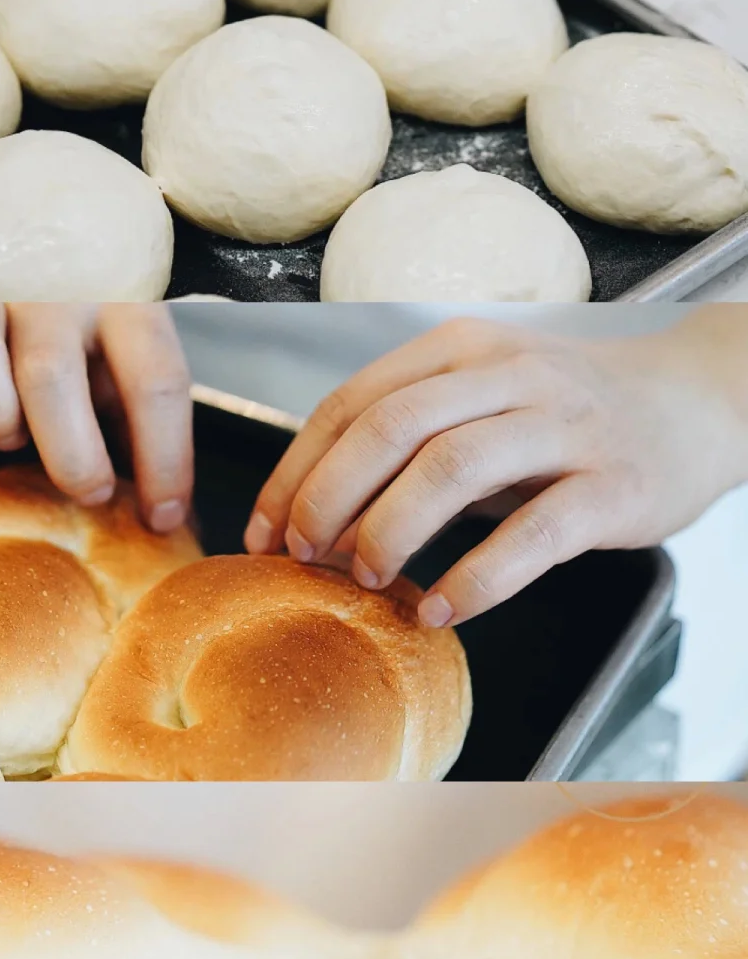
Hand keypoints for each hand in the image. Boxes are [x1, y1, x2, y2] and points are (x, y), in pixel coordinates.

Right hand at [0, 303, 193, 534]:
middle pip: (51, 376)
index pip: (155, 379)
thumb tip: (161, 510)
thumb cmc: (87, 311)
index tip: (162, 518)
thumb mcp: (129, 348)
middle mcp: (47, 281)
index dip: (165, 460)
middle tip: (88, 491)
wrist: (28, 216)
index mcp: (121, 292)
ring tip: (11, 439)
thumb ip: (139, 413)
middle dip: (72, 457)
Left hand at [245, 311, 747, 626]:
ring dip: (390, 531)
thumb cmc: (565, 412)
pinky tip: (441, 608)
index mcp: (459, 349)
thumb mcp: (481, 399)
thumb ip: (407, 439)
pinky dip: (475, 578)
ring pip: (451, 469)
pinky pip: (531, 536)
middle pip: (389, 428)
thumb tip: (312, 514)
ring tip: (366, 580)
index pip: (351, 403)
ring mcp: (563, 427)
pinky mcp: (611, 487)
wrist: (695, 401)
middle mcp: (508, 375)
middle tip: (302, 556)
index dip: (295, 471)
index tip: (263, 530)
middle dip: (326, 499)